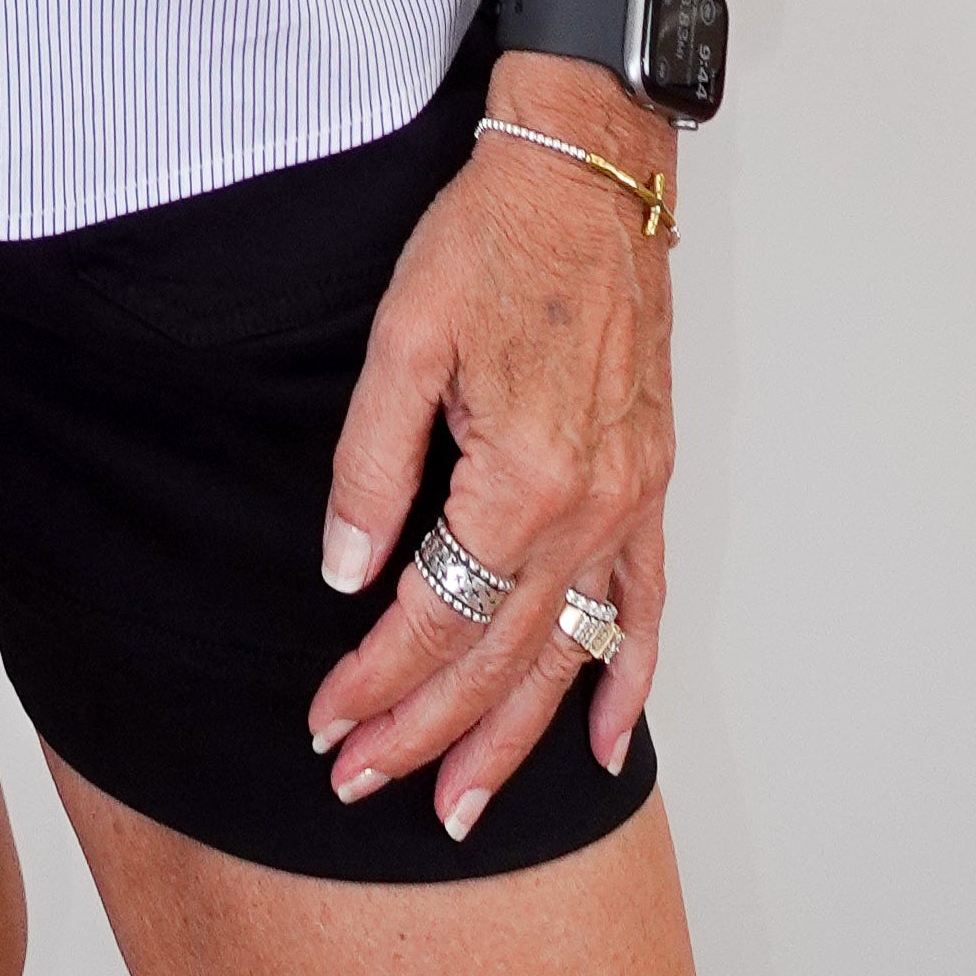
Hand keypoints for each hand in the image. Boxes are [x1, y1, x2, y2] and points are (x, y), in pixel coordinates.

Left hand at [305, 88, 673, 830]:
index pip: (434, 616)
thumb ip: (371, 465)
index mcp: (522, 478)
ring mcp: (630, 501)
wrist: (590, 170)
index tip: (326, 722)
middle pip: (498, 656)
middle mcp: (589, 508)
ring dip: (516, 737)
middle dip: (426, 732)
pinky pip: (646, 605)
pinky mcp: (650, 481)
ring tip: (464, 805)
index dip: (374, 680)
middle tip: (363, 783)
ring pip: (570, 654)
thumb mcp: (403, 337)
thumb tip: (343, 573)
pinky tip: (604, 740)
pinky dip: (628, 679)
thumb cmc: (494, 235)